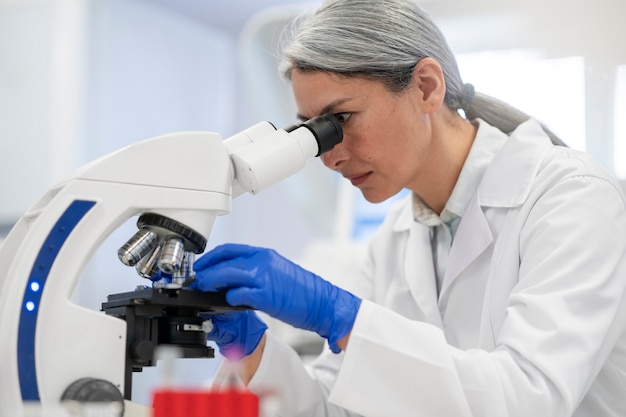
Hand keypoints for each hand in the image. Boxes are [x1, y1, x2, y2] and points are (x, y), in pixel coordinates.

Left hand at [191, 244, 360, 352]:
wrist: (322, 302)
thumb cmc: (303, 291)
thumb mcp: (277, 272)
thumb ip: (256, 271)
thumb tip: (234, 278)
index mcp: (265, 255)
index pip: (230, 250)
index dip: (211, 257)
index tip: (201, 265)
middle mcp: (262, 261)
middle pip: (225, 260)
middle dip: (206, 270)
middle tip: (197, 278)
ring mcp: (263, 277)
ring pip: (227, 274)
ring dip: (211, 282)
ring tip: (204, 289)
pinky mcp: (265, 295)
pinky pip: (238, 294)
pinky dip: (228, 297)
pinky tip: (226, 301)